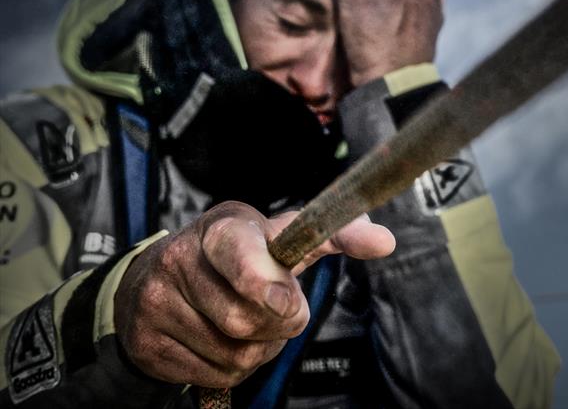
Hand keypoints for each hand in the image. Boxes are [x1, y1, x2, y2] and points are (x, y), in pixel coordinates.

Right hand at [114, 201, 393, 386]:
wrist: (152, 277)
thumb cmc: (232, 254)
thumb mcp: (275, 235)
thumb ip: (329, 236)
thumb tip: (385, 240)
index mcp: (221, 228)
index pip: (240, 253)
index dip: (266, 282)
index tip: (288, 303)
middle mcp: (181, 260)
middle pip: (249, 320)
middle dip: (276, 325)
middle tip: (276, 310)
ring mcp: (157, 303)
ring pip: (234, 353)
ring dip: (257, 349)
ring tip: (244, 321)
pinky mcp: (148, 343)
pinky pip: (213, 374)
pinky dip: (230, 367)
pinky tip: (219, 340)